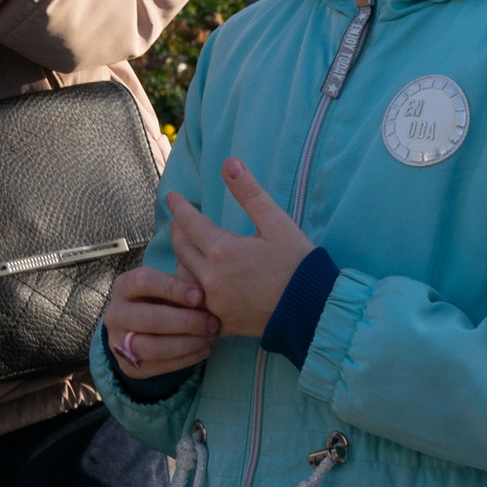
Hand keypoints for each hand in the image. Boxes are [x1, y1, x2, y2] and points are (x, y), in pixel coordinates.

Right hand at [104, 265, 218, 379]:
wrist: (142, 329)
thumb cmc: (162, 299)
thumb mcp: (169, 284)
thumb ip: (184, 282)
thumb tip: (207, 285)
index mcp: (123, 286)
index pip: (144, 281)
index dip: (173, 287)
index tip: (200, 295)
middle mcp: (115, 314)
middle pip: (149, 319)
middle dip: (186, 322)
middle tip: (213, 322)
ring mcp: (118, 342)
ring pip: (153, 347)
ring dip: (187, 344)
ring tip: (210, 337)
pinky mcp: (128, 367)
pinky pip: (158, 366)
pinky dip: (186, 359)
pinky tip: (204, 350)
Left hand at [165, 159, 314, 337]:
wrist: (314, 309)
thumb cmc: (297, 262)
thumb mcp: (276, 222)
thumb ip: (249, 193)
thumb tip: (229, 163)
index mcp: (222, 251)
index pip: (189, 223)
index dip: (179, 207)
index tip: (172, 196)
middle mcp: (211, 279)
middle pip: (182, 249)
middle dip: (178, 231)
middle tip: (179, 220)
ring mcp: (215, 304)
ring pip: (184, 279)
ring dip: (182, 260)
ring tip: (186, 249)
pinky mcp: (222, 323)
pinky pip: (196, 309)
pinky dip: (191, 294)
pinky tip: (195, 287)